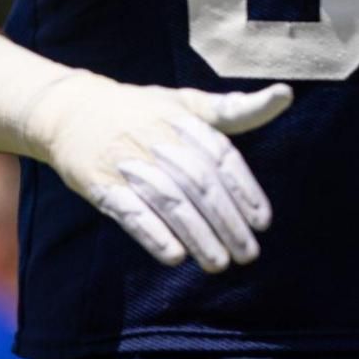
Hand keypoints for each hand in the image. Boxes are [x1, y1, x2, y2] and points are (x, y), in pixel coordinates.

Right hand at [27, 72, 292, 271]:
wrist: (71, 110)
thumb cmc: (144, 111)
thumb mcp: (188, 102)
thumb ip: (235, 108)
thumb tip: (287, 94)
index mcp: (185, 120)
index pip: (222, 157)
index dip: (244, 189)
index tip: (263, 221)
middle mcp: (159, 140)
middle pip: (199, 184)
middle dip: (227, 221)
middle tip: (248, 253)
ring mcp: (128, 163)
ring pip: (169, 202)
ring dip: (197, 235)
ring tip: (220, 263)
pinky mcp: (99, 184)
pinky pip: (129, 211)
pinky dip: (152, 234)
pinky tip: (174, 257)